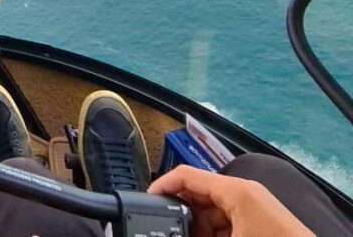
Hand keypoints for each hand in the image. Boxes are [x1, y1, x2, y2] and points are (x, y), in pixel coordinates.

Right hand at [149, 165, 312, 236]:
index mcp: (234, 189)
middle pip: (198, 194)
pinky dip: (214, 232)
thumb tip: (173, 232)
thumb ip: (195, 231)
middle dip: (182, 214)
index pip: (186, 175)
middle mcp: (243, 191)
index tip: (146, 201)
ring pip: (211, 211)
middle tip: (171, 231)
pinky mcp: (259, 220)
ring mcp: (253, 205)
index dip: (161, 185)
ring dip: (198, 227)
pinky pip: (226, 221)